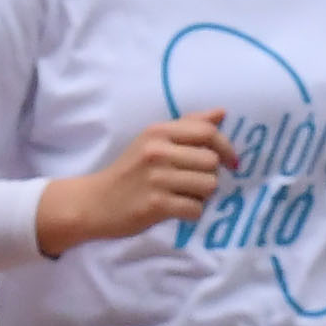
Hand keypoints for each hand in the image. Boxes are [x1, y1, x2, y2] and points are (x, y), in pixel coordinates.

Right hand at [36, 111, 231, 254]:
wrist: (95, 202)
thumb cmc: (130, 171)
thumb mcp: (153, 141)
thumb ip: (188, 126)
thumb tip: (222, 112)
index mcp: (158, 131)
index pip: (207, 132)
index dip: (226, 148)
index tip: (230, 162)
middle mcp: (158, 151)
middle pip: (211, 162)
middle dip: (209, 176)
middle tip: (193, 183)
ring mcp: (156, 178)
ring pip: (208, 186)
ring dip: (202, 195)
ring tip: (184, 195)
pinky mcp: (156, 205)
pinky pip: (196, 209)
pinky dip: (192, 212)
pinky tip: (177, 209)